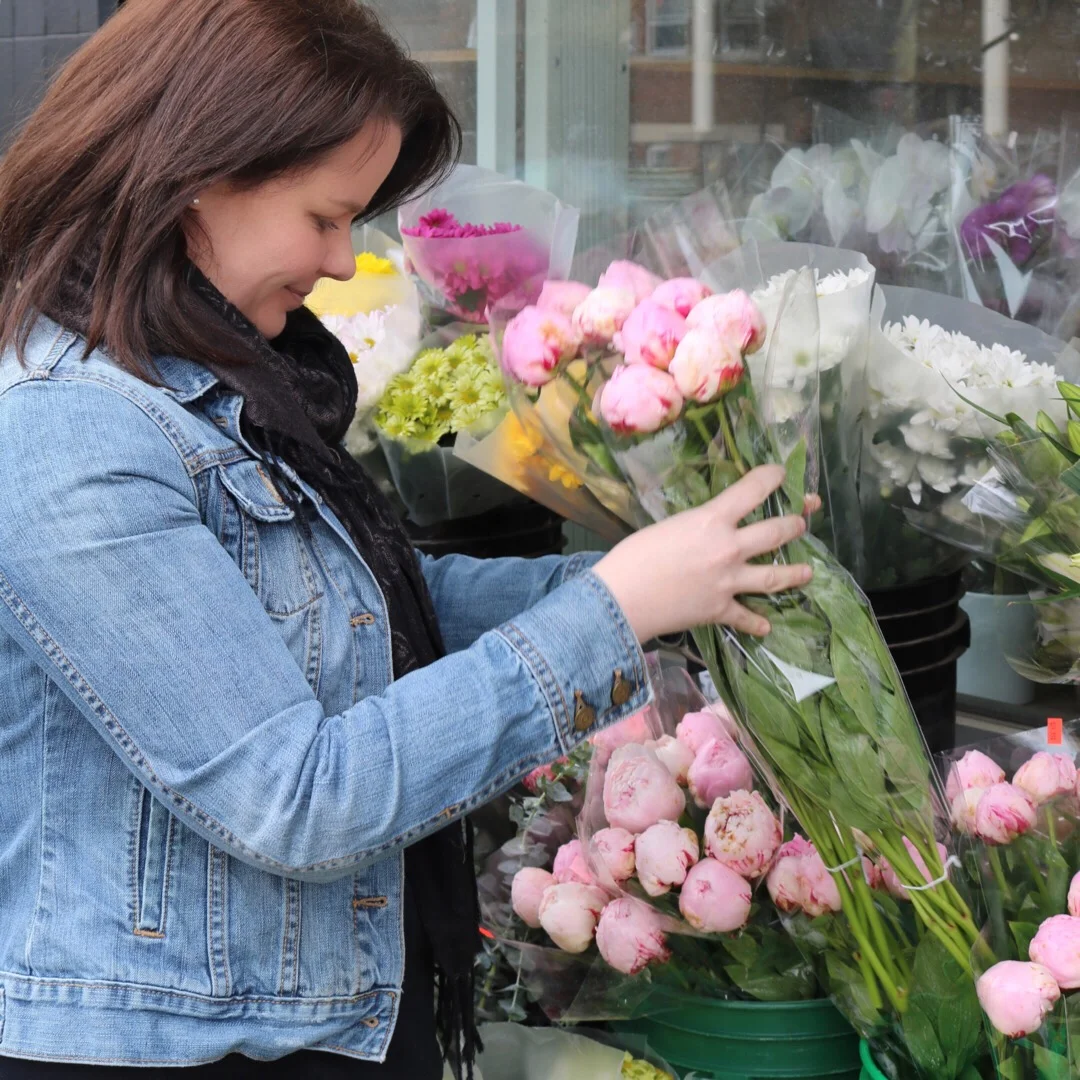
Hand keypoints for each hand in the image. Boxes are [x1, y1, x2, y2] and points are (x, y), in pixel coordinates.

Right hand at [592, 464, 817, 642]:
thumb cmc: (634, 555)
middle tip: (802, 522)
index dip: (772, 477)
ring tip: (809, 572)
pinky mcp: (720, 610)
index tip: (781, 474)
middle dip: (794, 525)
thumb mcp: (669, 526)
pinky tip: (767, 626)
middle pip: (776, 532)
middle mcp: (729, 548)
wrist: (622, 598)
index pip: (753, 490)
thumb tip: (706, 532)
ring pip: (774, 576)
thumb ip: (697, 527)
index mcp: (712, 519)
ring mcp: (729, 582)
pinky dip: (757, 622)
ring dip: (795, 573)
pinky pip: (746, 617)